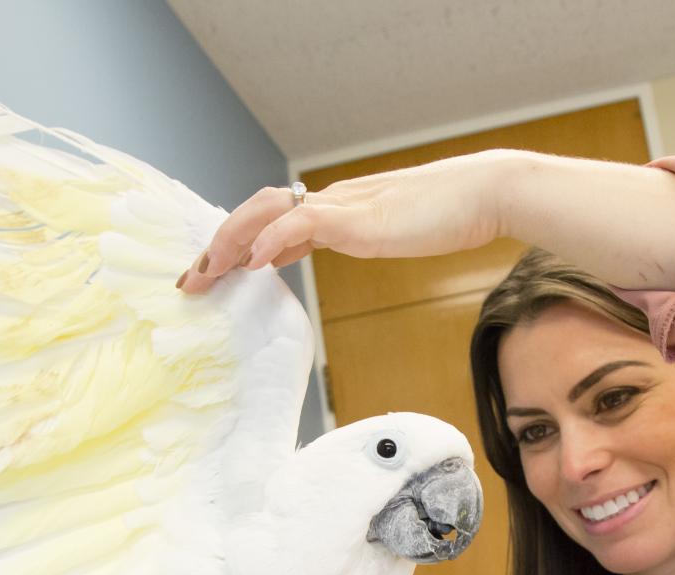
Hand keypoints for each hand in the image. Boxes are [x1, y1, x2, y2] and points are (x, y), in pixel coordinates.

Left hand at [177, 150, 517, 294]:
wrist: (484, 194)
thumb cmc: (448, 216)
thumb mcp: (390, 232)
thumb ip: (357, 237)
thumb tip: (337, 250)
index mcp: (338, 209)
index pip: (271, 221)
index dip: (236, 246)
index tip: (212, 273)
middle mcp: (332, 202)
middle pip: (256, 213)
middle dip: (218, 246)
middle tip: (191, 281)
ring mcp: (344, 206)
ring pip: (268, 212)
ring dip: (232, 241)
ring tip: (208, 270)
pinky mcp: (360, 217)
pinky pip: (304, 221)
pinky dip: (274, 239)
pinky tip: (257, 263)